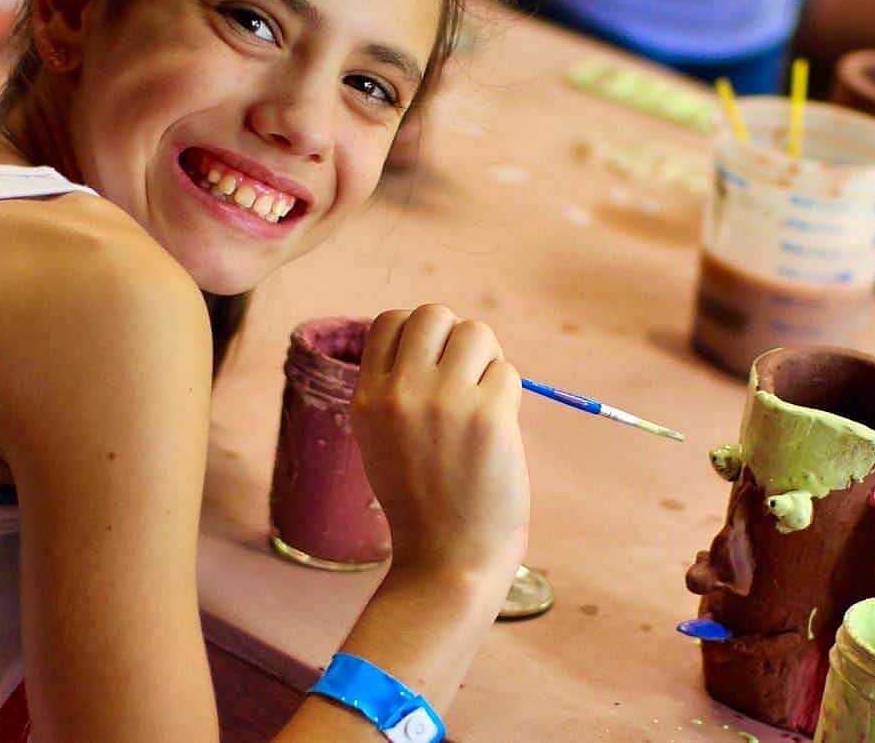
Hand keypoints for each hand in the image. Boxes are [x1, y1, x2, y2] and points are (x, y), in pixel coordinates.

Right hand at [351, 305, 529, 584]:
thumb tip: (438, 339)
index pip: (390, 321)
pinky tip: (497, 432)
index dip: (418, 334)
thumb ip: (398, 389)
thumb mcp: (382, 440)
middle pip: (434, 314)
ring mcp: (444, 400)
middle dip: (456, 338)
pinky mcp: (488, 415)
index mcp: (367, 397)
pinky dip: (508, 396)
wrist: (448, 560)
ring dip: (487, 361)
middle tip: (465, 379)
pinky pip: (507, 373)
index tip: (433, 365)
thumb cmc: (422, 502)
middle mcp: (400, 391)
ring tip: (483, 403)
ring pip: (477, 333)